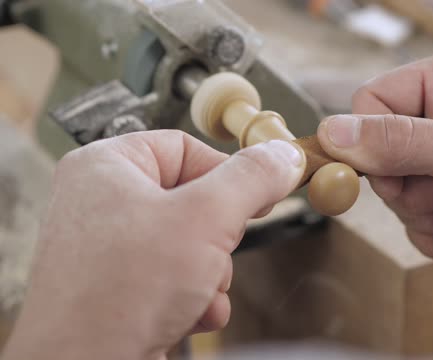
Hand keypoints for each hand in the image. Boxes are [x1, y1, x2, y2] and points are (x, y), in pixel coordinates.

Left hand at [4, 130, 303, 359]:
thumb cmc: (122, 292)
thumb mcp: (205, 218)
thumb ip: (251, 179)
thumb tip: (284, 155)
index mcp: (107, 167)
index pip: (185, 147)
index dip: (227, 171)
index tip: (259, 193)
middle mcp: (103, 204)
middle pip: (193, 201)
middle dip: (218, 239)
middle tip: (216, 253)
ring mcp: (110, 250)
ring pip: (191, 244)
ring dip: (211, 274)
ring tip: (198, 292)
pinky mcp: (121, 289)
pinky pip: (175, 278)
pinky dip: (194, 297)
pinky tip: (190, 314)